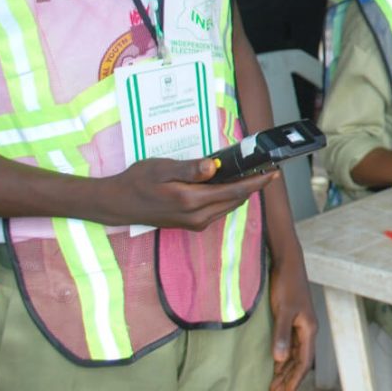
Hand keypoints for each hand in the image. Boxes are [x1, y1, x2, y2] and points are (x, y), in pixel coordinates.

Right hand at [101, 157, 275, 230]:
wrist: (118, 204)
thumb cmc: (138, 181)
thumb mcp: (162, 168)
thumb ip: (190, 169)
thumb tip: (214, 167)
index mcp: (191, 201)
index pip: (234, 191)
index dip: (256, 182)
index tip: (273, 173)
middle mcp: (197, 217)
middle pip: (235, 200)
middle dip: (254, 186)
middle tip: (268, 170)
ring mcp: (194, 223)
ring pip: (228, 207)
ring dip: (242, 192)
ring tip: (254, 175)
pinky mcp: (191, 224)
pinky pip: (218, 210)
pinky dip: (229, 198)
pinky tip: (230, 185)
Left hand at [268, 252, 316, 390]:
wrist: (287, 262)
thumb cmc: (287, 284)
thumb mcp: (283, 310)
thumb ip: (282, 334)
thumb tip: (280, 359)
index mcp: (309, 328)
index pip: (304, 361)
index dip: (295, 379)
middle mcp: (307, 329)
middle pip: (300, 360)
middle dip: (289, 378)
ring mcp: (300, 324)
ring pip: (295, 353)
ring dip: (285, 369)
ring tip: (274, 384)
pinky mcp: (292, 318)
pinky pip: (289, 344)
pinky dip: (283, 356)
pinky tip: (275, 363)